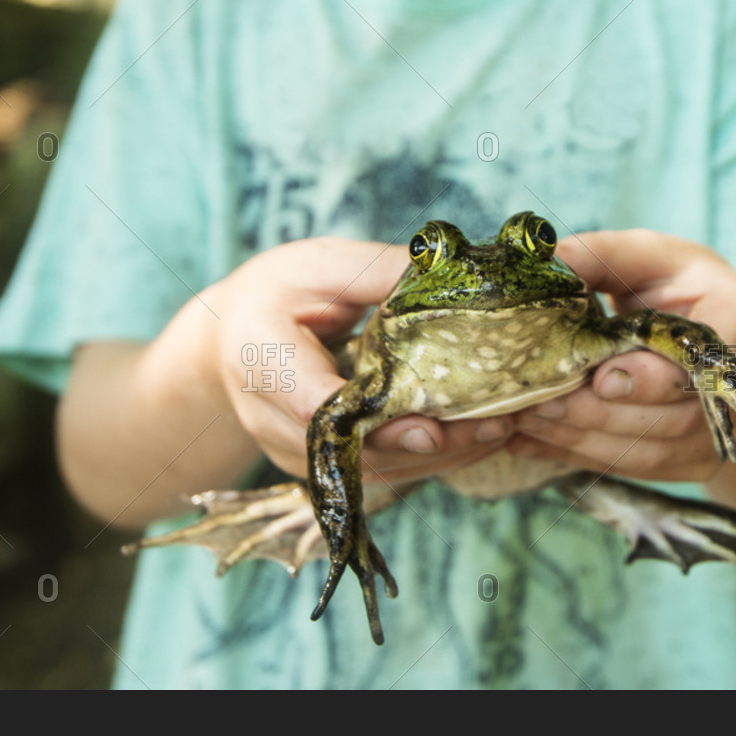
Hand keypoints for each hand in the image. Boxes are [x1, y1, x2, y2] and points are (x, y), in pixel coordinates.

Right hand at [208, 236, 503, 485]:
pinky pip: (380, 471)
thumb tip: (444, 273)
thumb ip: (375, 272)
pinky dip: (433, 459)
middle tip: (496, 424)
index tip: (429, 427)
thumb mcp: (317, 264)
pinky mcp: (322, 466)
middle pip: (355, 449)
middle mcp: (269, 419)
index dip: (372, 422)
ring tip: (503, 428)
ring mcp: (294, 452)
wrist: (232, 338)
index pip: (313, 403)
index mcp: (260, 357)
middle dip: (431, 442)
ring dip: (443, 456)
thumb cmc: (276, 292)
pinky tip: (480, 438)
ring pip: (373, 471)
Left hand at [505, 228, 735, 481]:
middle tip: (541, 400)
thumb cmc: (679, 289)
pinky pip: (635, 468)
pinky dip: (580, 456)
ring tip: (528, 420)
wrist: (712, 344)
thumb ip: (603, 255)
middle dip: (601, 413)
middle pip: (674, 418)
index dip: (652, 378)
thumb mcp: (650, 256)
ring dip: (584, 439)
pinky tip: (533, 441)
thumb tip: (548, 263)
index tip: (600, 378)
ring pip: (651, 452)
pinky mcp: (691, 460)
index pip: (702, 362)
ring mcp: (719, 432)